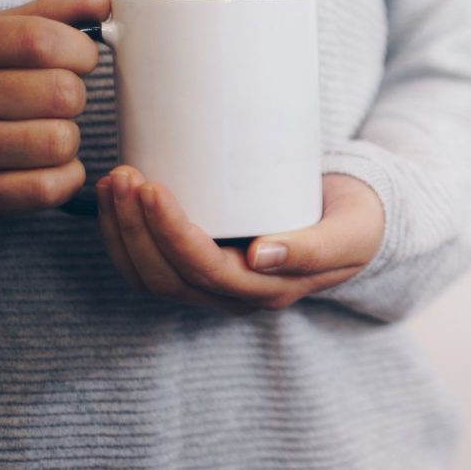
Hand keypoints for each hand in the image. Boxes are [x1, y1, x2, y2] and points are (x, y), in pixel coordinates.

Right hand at [0, 0, 109, 213]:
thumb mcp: (2, 34)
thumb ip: (50, 15)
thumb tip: (101, 2)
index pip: (40, 42)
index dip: (79, 51)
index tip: (81, 58)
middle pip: (61, 93)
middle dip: (74, 96)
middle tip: (59, 99)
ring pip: (58, 142)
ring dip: (68, 139)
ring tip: (48, 130)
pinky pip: (46, 188)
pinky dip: (65, 178)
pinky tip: (52, 165)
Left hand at [96, 167, 384, 313]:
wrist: (358, 223)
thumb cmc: (355, 223)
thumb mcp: (349, 234)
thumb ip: (313, 248)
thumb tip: (259, 257)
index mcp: (270, 291)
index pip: (204, 271)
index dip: (170, 234)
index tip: (152, 187)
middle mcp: (235, 295)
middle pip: (166, 277)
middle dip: (135, 228)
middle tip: (124, 175)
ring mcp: (215, 284)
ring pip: (149, 276)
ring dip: (121, 232)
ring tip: (113, 182)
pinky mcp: (203, 265)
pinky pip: (149, 265)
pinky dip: (123, 235)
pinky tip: (115, 199)